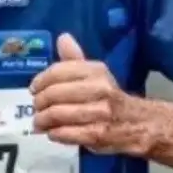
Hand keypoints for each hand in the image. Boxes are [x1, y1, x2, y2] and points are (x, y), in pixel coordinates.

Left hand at [30, 34, 123, 150]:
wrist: (139, 123)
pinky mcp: (98, 134)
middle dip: (39, 102)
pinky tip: (52, 132)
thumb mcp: (96, 75)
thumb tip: (62, 38)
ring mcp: (100, 113)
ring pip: (58, 114)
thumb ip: (75, 59)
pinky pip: (66, 133)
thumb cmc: (110, 97)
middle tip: (36, 108)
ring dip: (42, 120)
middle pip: (54, 94)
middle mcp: (99, 89)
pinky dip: (54, 133)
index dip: (40, 81)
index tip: (33, 89)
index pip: (58, 72)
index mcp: (96, 71)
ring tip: (39, 122)